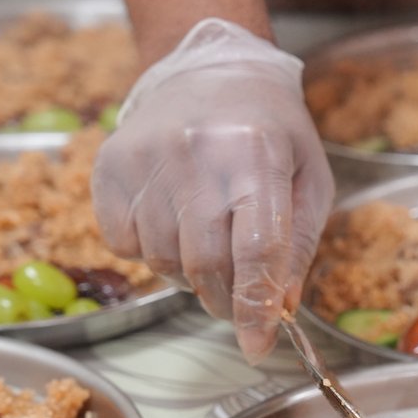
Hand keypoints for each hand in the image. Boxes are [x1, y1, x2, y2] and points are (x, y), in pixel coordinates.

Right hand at [92, 19, 333, 362]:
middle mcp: (198, 153)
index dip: (255, 308)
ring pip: (162, 260)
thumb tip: (280, 308)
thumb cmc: (270, 131)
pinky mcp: (110, 165)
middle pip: (205, 264)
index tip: (256, 348)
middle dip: (225, 299)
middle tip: (237, 298)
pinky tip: (171, 223)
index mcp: (258, 155)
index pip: (256, 251)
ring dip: (188, 275)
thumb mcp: (308, 180)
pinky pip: (123, 244)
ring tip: (207, 243)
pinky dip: (149, 252)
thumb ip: (297, 246)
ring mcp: (146, 157)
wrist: (208, 70)